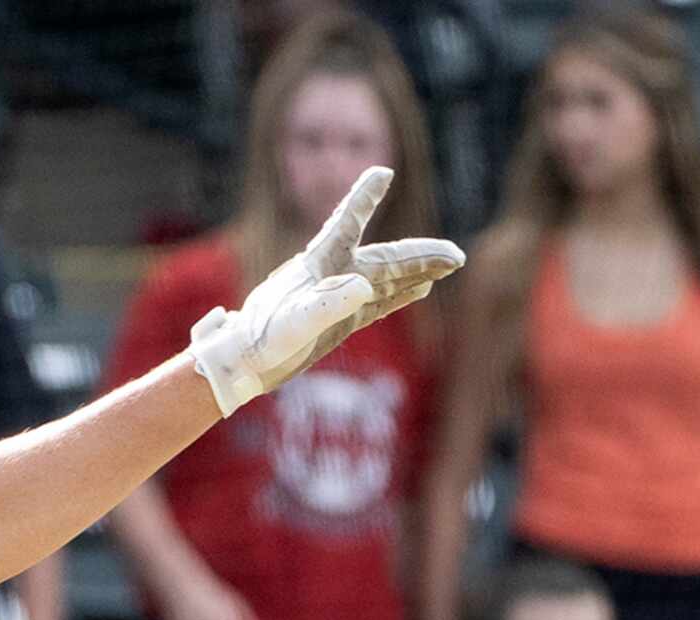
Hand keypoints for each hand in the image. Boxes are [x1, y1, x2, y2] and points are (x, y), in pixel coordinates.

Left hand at [188, 168, 461, 416]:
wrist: (243, 365)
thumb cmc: (261, 342)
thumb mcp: (293, 325)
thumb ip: (326, 305)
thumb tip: (364, 286)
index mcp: (318, 265)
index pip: (347, 223)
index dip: (363, 198)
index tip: (381, 173)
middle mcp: (332, 275)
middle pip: (385, 259)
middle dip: (422, 255)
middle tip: (456, 255)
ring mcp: (338, 297)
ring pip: (387, 279)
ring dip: (418, 271)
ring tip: (449, 264)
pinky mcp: (340, 321)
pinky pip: (378, 303)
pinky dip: (401, 294)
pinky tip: (422, 289)